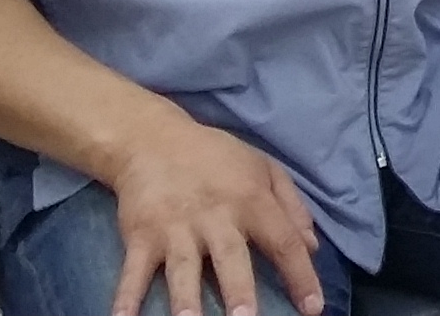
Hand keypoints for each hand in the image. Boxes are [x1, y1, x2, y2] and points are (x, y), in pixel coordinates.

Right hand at [103, 111, 325, 315]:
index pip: (283, 240)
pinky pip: (133, 272)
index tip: (313, 309)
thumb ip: (292, 207)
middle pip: (230, 258)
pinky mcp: (140, 236)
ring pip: (182, 269)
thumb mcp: (264, 169)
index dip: (300, 275)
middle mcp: (215, 217)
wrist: (153, 140)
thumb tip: (312, 249)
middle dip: (239, 291)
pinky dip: (125, 297)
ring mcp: (174, 228)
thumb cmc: (217, 159)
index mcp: (251, 201)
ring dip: (185, 300)